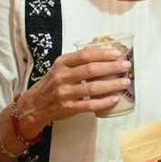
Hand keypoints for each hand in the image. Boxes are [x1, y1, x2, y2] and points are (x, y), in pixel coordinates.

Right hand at [16, 46, 131, 134]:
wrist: (34, 105)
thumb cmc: (52, 84)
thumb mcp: (60, 68)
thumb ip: (78, 62)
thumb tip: (105, 54)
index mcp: (61, 63)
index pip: (85, 55)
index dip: (103, 53)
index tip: (118, 53)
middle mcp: (62, 77)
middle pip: (91, 70)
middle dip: (111, 67)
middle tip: (126, 66)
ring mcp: (65, 93)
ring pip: (92, 88)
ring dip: (112, 85)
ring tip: (125, 82)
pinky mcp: (68, 108)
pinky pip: (90, 104)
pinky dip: (104, 102)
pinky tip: (115, 98)